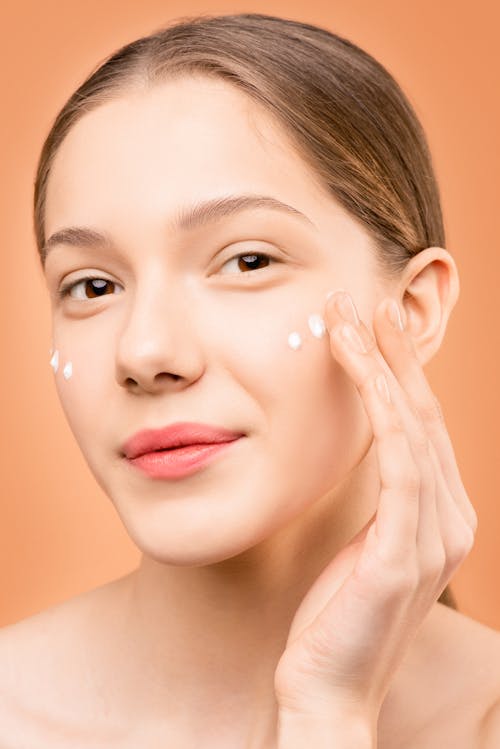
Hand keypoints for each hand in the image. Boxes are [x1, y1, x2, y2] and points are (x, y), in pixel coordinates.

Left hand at [273, 290, 477, 723]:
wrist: (328, 688)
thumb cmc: (335, 616)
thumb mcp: (361, 545)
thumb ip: (377, 504)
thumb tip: (360, 457)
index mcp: (440, 517)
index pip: (423, 427)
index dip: (397, 372)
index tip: (368, 327)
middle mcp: (450, 519)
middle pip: (426, 414)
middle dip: (393, 353)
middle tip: (361, 301)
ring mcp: (435, 533)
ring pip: (414, 424)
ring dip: (380, 363)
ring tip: (348, 316)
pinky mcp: (406, 547)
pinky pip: (398, 456)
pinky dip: (378, 401)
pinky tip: (353, 361)